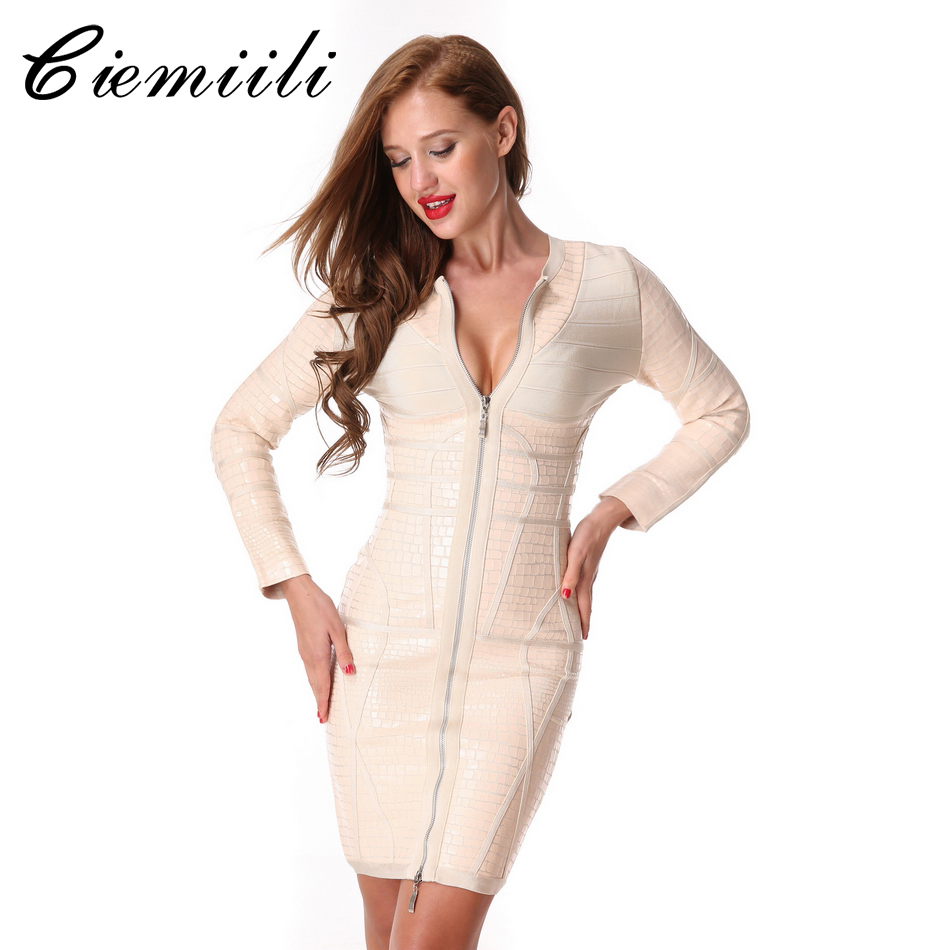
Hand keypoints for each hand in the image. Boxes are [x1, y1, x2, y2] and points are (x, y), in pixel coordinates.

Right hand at [278, 574, 354, 723]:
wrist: (300, 593)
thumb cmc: (320, 608)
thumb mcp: (337, 628)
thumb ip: (344, 651)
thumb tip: (350, 673)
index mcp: (317, 654)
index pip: (322, 684)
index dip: (323, 701)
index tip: (323, 718)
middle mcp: (308, 656)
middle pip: (314, 684)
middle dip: (319, 700)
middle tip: (323, 717)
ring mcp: (303, 651)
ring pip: (310, 676)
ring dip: (316, 690)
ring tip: (321, 703)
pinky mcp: (303, 645)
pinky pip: (309, 667)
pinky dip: (314, 679)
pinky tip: (318, 679)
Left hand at [560, 497, 631, 638]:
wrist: (602, 518)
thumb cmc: (587, 535)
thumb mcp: (575, 554)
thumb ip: (570, 574)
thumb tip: (565, 596)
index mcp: (585, 578)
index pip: (583, 606)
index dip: (583, 622)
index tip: (584, 638)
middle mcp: (588, 577)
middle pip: (585, 603)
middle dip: (584, 619)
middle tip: (582, 635)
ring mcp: (590, 570)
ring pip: (585, 594)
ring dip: (582, 608)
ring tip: (579, 619)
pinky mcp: (589, 562)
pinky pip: (583, 584)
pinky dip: (580, 593)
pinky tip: (576, 591)